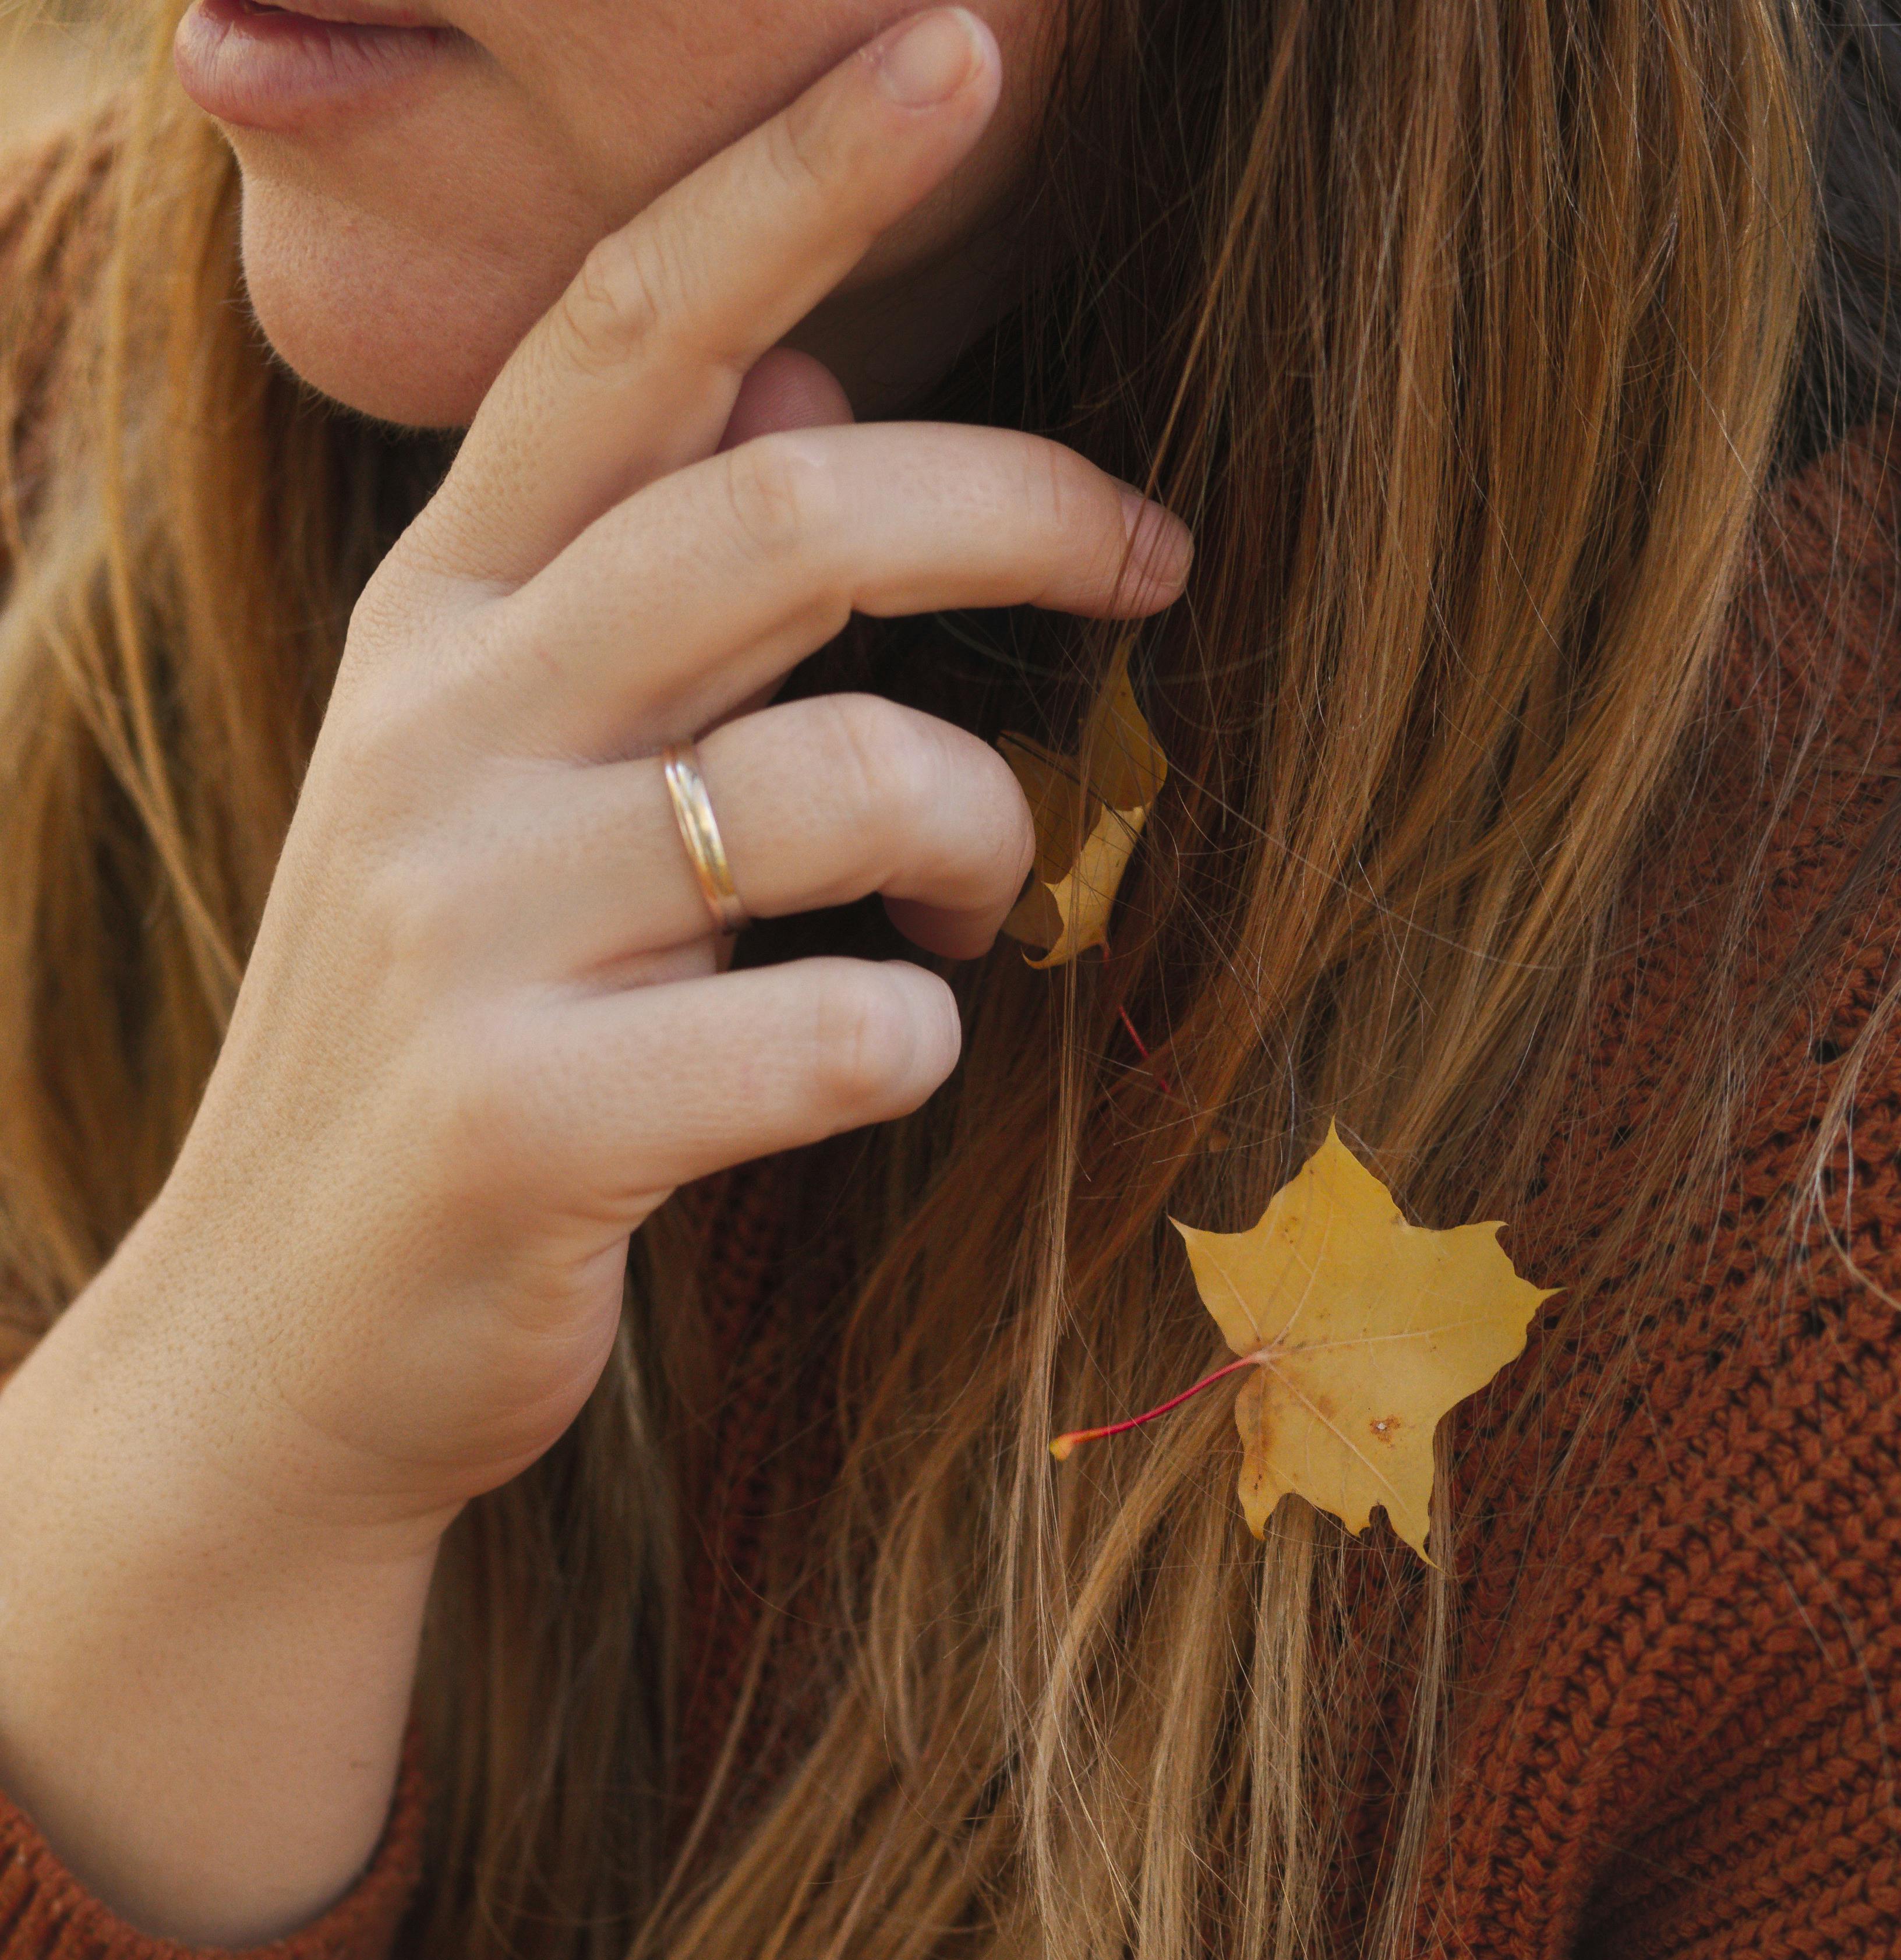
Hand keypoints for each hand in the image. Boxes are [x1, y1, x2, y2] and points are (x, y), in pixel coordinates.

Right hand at [150, 4, 1190, 1544]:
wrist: (281, 1338)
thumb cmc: (445, 1041)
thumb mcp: (489, 784)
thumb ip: (625, 585)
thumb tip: (792, 384)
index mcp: (439, 628)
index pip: (619, 338)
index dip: (791, 179)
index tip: (957, 45)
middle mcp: (438, 737)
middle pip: (776, 517)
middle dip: (1015, 501)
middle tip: (1156, 545)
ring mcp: (467, 930)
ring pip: (837, 786)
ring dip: (982, 827)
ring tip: (989, 894)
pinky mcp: (526, 1123)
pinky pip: (828, 1034)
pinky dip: (912, 1037)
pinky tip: (885, 1055)